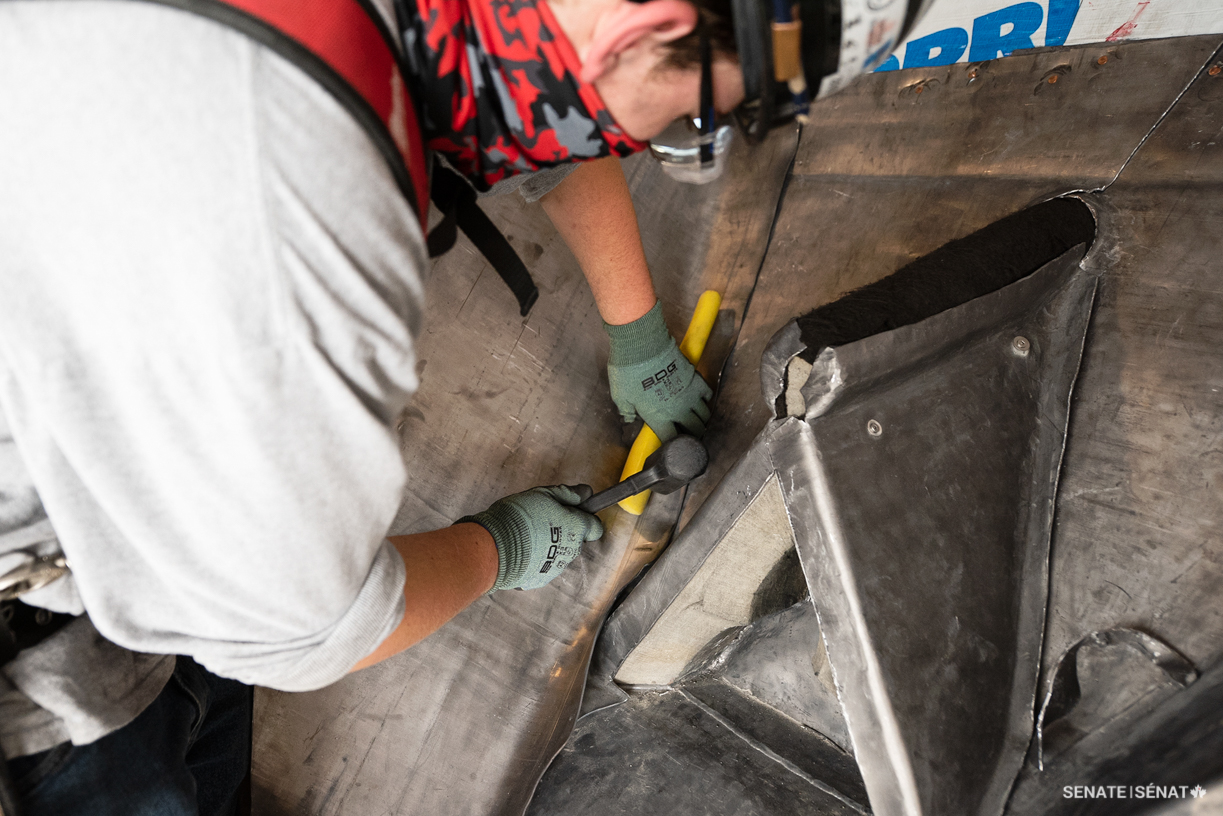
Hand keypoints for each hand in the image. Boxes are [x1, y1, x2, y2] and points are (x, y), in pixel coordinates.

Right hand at [458, 485, 603, 590]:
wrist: (496, 546)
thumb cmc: (520, 516)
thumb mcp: (544, 494)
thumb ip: (568, 494)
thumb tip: (586, 492)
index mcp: (577, 528)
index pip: (595, 527)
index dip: (584, 517)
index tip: (571, 511)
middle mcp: (571, 551)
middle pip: (575, 540)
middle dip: (564, 530)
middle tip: (543, 519)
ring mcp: (556, 567)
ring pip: (558, 553)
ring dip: (549, 545)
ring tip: (528, 535)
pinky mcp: (540, 578)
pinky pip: (543, 566)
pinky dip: (535, 558)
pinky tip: (521, 549)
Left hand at [606, 303, 712, 441]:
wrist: (643, 346)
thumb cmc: (629, 371)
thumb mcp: (620, 395)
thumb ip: (626, 411)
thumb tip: (628, 418)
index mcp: (658, 417)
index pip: (671, 440)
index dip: (672, 444)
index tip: (671, 443)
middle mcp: (678, 410)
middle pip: (694, 430)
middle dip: (693, 435)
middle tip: (690, 434)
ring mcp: (689, 395)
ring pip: (705, 415)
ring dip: (702, 419)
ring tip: (697, 420)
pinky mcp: (695, 379)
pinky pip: (708, 395)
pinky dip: (706, 400)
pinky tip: (700, 399)